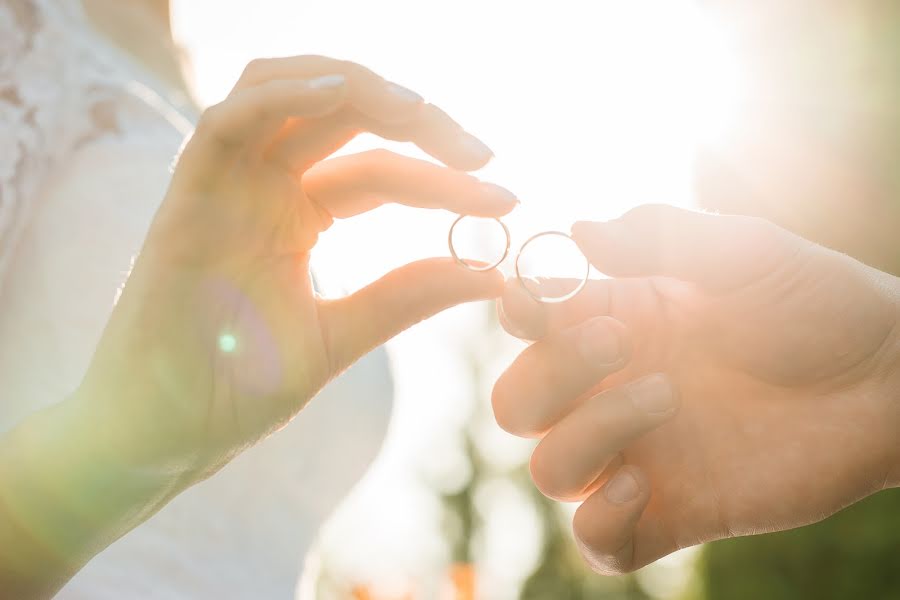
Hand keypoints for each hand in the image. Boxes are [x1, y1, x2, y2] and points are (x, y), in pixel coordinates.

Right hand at [77, 56, 516, 480]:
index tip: (506, 201)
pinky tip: (343, 97)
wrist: (164, 439)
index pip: (381, 171)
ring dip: (355, 87)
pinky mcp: (185, 199)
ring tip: (422, 113)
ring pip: (284, 92)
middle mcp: (263, 188)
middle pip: (343, 114)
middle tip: (480, 154)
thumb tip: (493, 272)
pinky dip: (280, 97)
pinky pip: (226, 123)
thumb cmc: (239, 390)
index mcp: (298, 216)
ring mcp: (224, 188)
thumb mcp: (342, 334)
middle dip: (417, 120)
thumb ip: (407, 295)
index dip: (445, 181)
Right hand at [492, 204, 899, 573]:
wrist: (888, 381)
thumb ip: (659, 235)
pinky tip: (645, 485)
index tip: (533, 304)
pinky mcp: (673, 513)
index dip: (516, 315)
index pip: (528, 325)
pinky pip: (599, 541)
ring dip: (587, 436)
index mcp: (619, 322)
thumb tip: (575, 231)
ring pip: (550, 470)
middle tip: (620, 344)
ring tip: (667, 400)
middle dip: (550, 376)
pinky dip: (601, 521)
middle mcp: (614, 390)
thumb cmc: (817, 303)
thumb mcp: (743, 250)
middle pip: (518, 403)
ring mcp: (639, 455)